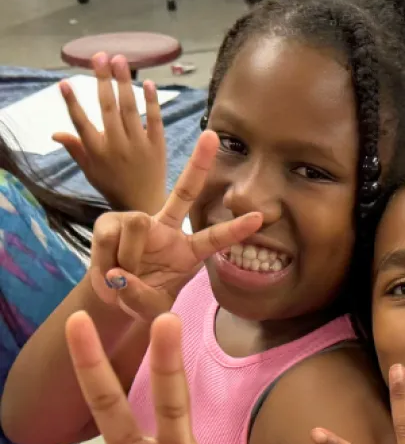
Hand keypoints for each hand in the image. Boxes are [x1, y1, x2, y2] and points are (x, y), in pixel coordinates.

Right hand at [53, 53, 166, 213]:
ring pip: (130, 110)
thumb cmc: (114, 186)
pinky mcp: (158, 147)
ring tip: (120, 60)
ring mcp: (139, 146)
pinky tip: (149, 83)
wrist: (146, 206)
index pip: (81, 123)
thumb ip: (76, 149)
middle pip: (108, 108)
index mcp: (97, 152)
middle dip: (103, 80)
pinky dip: (152, 102)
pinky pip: (155, 121)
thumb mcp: (91, 171)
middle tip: (99, 55)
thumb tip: (55, 133)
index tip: (65, 83)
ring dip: (124, 83)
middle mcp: (117, 147)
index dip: (73, 103)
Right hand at [89, 130, 261, 320]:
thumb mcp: (149, 309)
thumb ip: (141, 298)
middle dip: (198, 163)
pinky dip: (105, 263)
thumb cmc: (142, 299)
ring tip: (122, 278)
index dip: (236, 229)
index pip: (216, 238)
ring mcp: (140, 222)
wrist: (113, 296)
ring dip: (128, 259)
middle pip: (185, 192)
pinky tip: (108, 273)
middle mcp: (168, 230)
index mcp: (189, 251)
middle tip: (212, 134)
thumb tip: (121, 276)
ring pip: (138, 225)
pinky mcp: (111, 223)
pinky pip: (110, 237)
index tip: (260, 217)